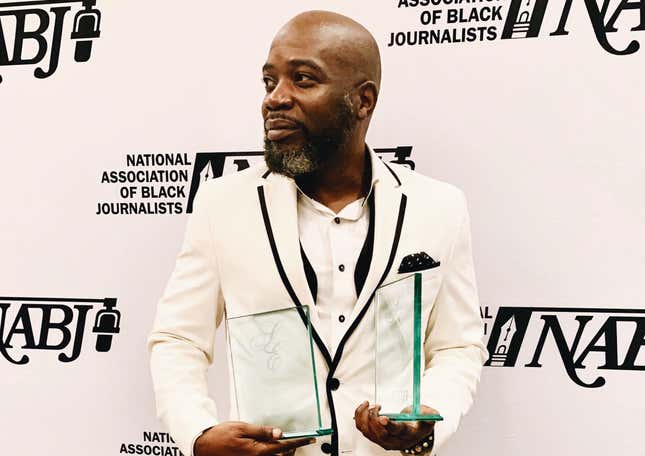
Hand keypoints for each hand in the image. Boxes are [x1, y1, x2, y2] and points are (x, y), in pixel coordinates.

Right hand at [194, 422, 315, 455]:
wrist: (204, 446)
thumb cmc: (221, 435)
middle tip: (297, 439)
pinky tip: (270, 448)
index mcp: (257, 451)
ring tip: (284, 444)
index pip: (284, 446)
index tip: (310, 439)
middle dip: (292, 448)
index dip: (299, 441)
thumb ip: (262, 431)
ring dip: (282, 453)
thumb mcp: (242, 428)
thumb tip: (279, 432)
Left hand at [354, 401, 436, 450]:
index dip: (389, 425)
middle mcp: (392, 441)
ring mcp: (381, 440)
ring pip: (367, 431)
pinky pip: (362, 427)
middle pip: (379, 433)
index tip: (383, 417)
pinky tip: (365, 407)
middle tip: (376, 406)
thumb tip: (428, 411)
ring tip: (370, 405)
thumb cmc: (418, 425)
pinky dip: (360, 416)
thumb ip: (428, 414)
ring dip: (365, 416)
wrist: (412, 433)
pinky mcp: (373, 435)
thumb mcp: (428, 419)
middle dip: (374, 418)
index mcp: (406, 435)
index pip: (396, 431)